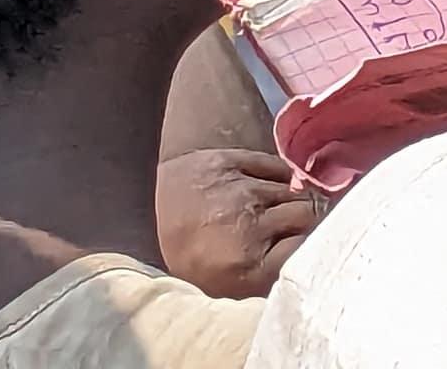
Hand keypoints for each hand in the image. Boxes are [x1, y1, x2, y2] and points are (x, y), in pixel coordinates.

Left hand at [154, 147, 326, 297]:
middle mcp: (249, 225)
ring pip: (292, 191)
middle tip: (306, 224)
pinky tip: (275, 186)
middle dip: (310, 221)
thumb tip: (305, 255)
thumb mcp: (223, 284)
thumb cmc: (183, 258)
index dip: (314, 244)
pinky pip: (274, 167)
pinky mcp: (228, 161)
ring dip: (294, 199)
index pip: (307, 248)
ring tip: (288, 206)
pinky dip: (280, 177)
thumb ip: (266, 274)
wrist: (132, 214)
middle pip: (306, 215)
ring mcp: (239, 189)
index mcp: (248, 266)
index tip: (314, 244)